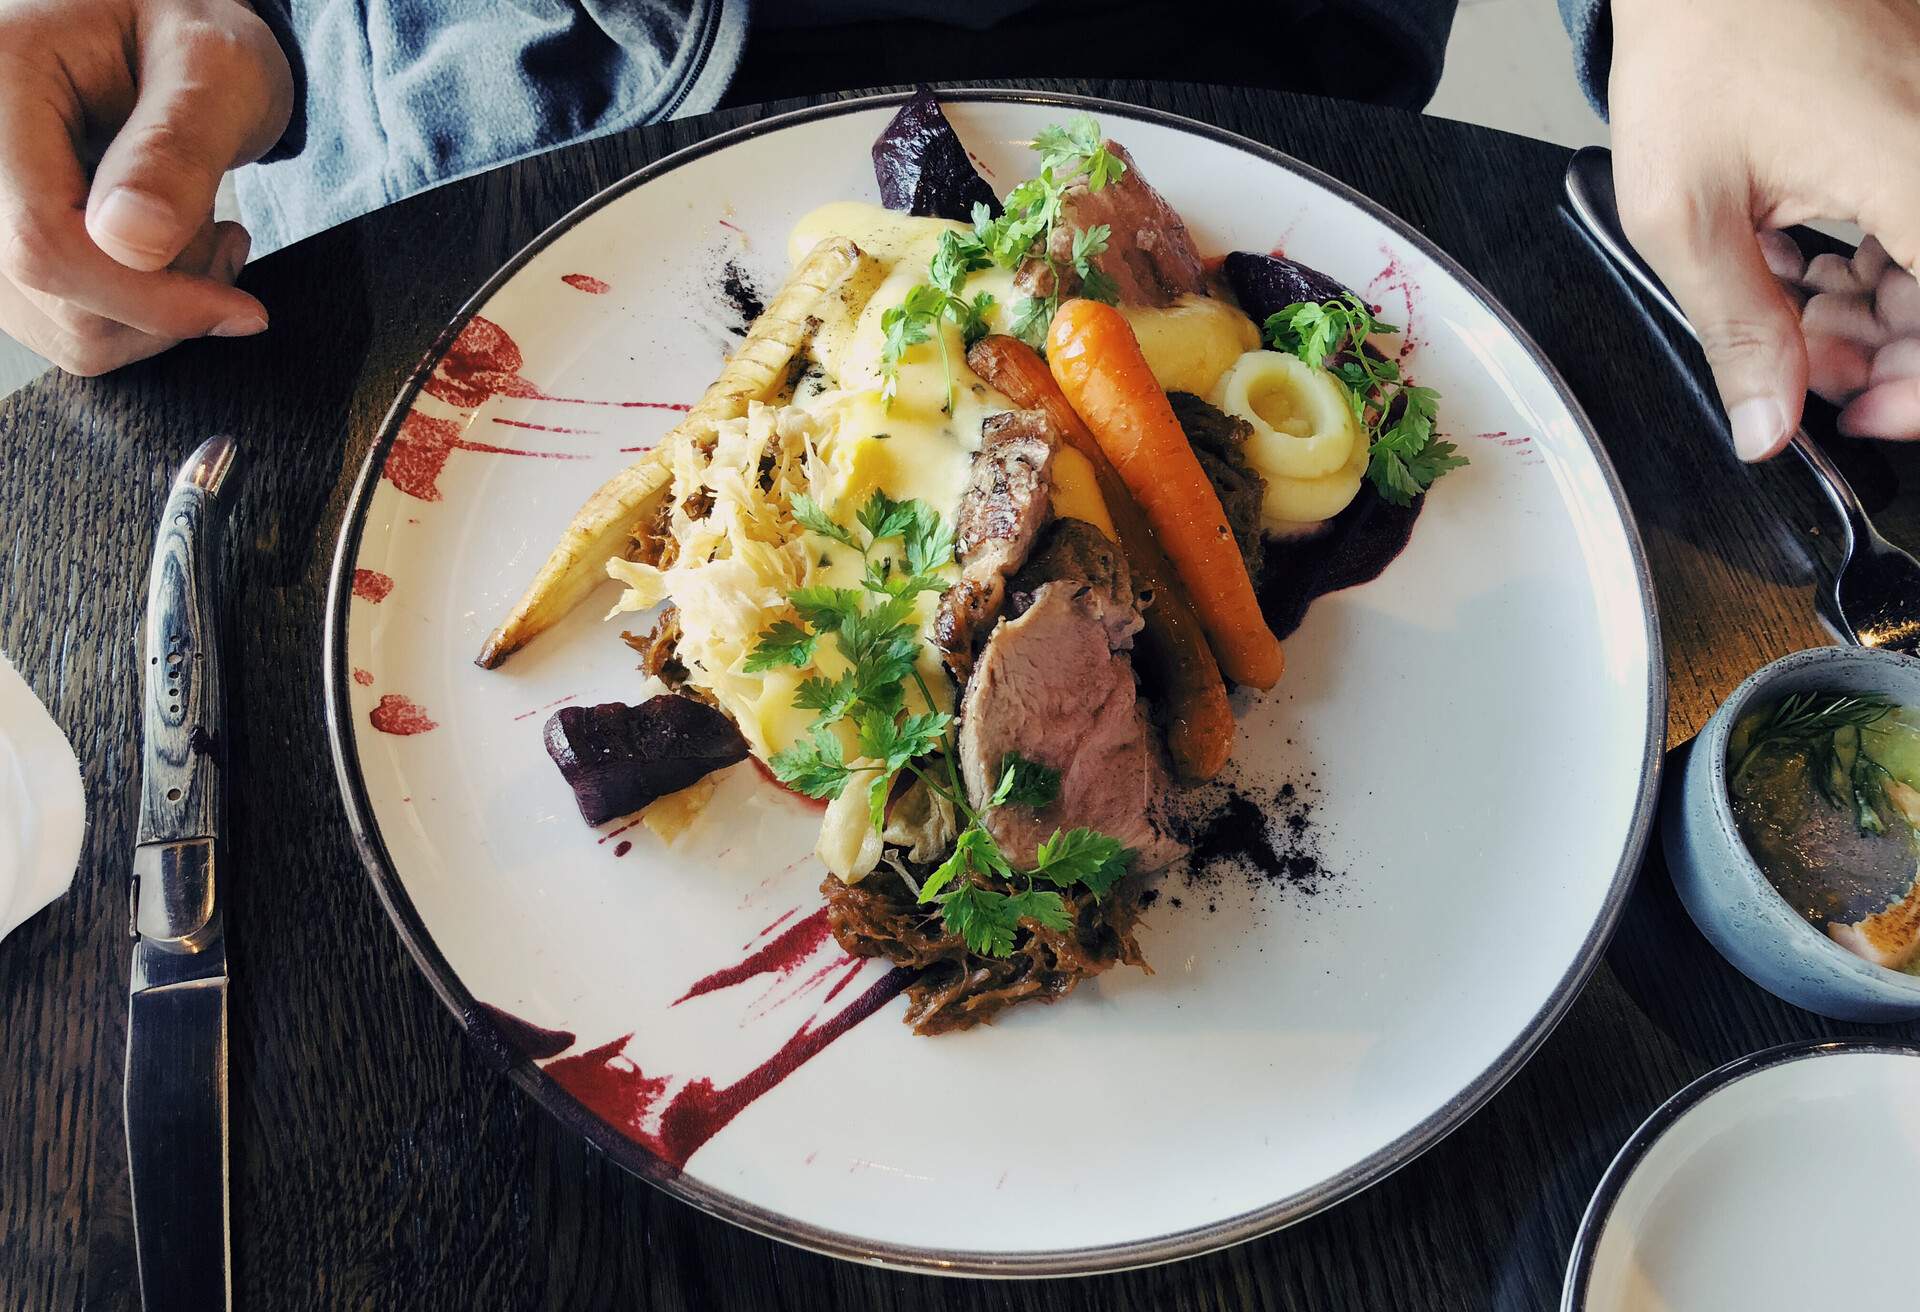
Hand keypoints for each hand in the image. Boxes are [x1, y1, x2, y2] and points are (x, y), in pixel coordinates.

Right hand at [0, 0, 291, 374]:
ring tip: (203, 233)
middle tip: (225, 234)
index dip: (147, 296)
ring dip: (162, 308)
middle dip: (167, 294)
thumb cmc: (194, 39)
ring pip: (68, 329)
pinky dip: (141, 314)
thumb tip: (131, 240)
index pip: (41, 237)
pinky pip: (73, 329)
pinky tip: (174, 255)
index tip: (239, 310)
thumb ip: (178, 147)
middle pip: (55, 294)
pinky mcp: (9, 253)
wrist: (173, 42)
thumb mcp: (215, 66)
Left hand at [1609, 0, 1919, 459]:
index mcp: (1914, 169)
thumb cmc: (1699, 44)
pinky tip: (1815, 267)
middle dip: (1892, 354)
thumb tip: (1767, 425)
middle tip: (1808, 369)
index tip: (1862, 413)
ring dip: (1882, 311)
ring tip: (1796, 311)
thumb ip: (1737, 327)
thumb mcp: (1688, 210)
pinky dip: (1884, 257)